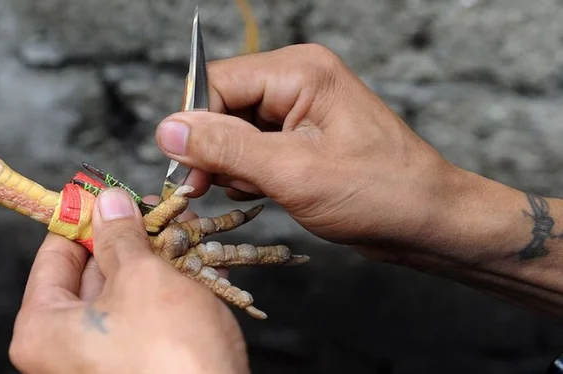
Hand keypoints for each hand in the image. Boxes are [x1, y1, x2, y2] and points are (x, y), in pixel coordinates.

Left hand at [9, 188, 247, 373]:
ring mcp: (98, 363)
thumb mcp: (141, 279)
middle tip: (151, 210)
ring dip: (150, 262)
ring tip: (178, 233)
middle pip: (88, 275)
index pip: (54, 255)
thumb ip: (120, 236)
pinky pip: (140, 320)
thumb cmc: (170, 356)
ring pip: (120, 296)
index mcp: (42, 330)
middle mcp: (62, 351)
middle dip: (125, 239)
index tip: (104, 192)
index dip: (82, 218)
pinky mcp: (133, 368)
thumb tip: (107, 203)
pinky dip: (162, 293)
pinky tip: (190, 269)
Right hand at [155, 44, 493, 261]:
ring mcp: (299, 108)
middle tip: (224, 187)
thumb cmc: (379, 193)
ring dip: (234, 167)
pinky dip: (250, 174)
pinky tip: (270, 192)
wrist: (428, 222)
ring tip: (266, 191)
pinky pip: (252, 147)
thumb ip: (226, 149)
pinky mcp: (299, 136)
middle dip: (217, 152)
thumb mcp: (293, 173)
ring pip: (232, 131)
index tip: (188, 173)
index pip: (216, 83)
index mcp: (299, 72)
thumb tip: (167, 130)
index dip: (195, 127)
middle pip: (221, 106)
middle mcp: (296, 80)